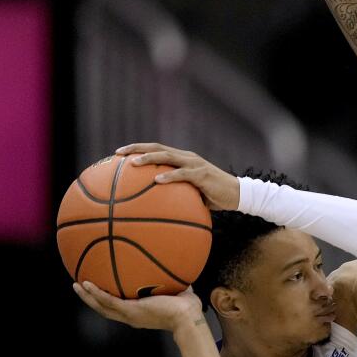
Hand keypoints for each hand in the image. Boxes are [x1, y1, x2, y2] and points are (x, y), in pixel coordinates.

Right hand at [73, 281, 203, 333]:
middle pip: (104, 309)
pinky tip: (86, 284)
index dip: (106, 300)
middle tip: (79, 287)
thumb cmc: (186, 308)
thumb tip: (175, 268)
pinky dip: (96, 293)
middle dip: (90, 299)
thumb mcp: (176, 291)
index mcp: (139, 313)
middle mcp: (131, 316)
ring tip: (76, 285)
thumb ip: (171, 282)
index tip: (99, 291)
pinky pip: (108, 301)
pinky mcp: (130, 310)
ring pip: (101, 306)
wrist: (187, 317)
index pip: (119, 308)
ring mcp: (129, 314)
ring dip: (87, 296)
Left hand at [116, 142, 238, 209]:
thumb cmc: (213, 197)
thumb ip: (174, 195)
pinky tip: (157, 180)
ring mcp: (195, 164)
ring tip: (133, 164)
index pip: (157, 149)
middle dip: (137, 149)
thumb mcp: (191, 195)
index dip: (138, 149)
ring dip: (149, 158)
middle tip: (118, 153)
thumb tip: (152, 209)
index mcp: (182, 159)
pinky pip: (183, 174)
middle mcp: (187, 157)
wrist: (237, 195)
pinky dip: (169, 175)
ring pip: (168, 156)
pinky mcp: (202, 174)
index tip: (119, 153)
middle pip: (157, 147)